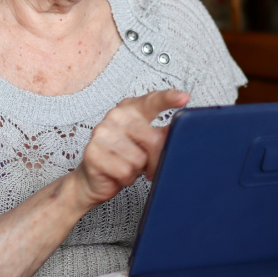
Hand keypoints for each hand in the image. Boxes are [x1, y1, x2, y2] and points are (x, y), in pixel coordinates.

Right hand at [73, 89, 189, 207]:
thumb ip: (162, 134)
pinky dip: (126, 178)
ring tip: (126, 166)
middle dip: (154, 159)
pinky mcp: (93, 151)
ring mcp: (101, 132)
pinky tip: (117, 174)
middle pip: (153, 140)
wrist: (94, 179)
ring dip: (137, 170)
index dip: (168, 98)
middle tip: (145, 164)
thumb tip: (182, 128)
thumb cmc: (123, 158)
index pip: (152, 101)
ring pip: (139, 159)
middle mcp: (115, 116)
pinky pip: (125, 171)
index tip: (184, 97)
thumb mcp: (145, 143)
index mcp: (130, 109)